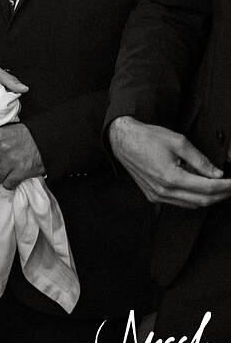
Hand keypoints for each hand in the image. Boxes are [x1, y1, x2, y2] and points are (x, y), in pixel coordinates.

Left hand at [0, 123, 43, 188]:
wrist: (44, 139)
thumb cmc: (21, 136)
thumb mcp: (1, 135)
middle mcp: (1, 148)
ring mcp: (11, 160)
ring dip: (0, 177)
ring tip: (6, 170)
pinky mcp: (22, 171)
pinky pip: (8, 184)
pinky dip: (9, 183)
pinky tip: (14, 175)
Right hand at [108, 116, 230, 208]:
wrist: (122, 140)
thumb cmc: (147, 138)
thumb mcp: (178, 142)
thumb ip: (200, 160)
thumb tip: (217, 173)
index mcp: (171, 177)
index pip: (208, 188)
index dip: (226, 186)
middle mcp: (163, 190)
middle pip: (202, 200)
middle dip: (221, 194)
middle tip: (230, 186)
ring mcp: (157, 195)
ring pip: (192, 204)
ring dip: (208, 197)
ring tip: (216, 185)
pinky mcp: (153, 196)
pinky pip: (179, 203)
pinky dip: (192, 197)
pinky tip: (196, 186)